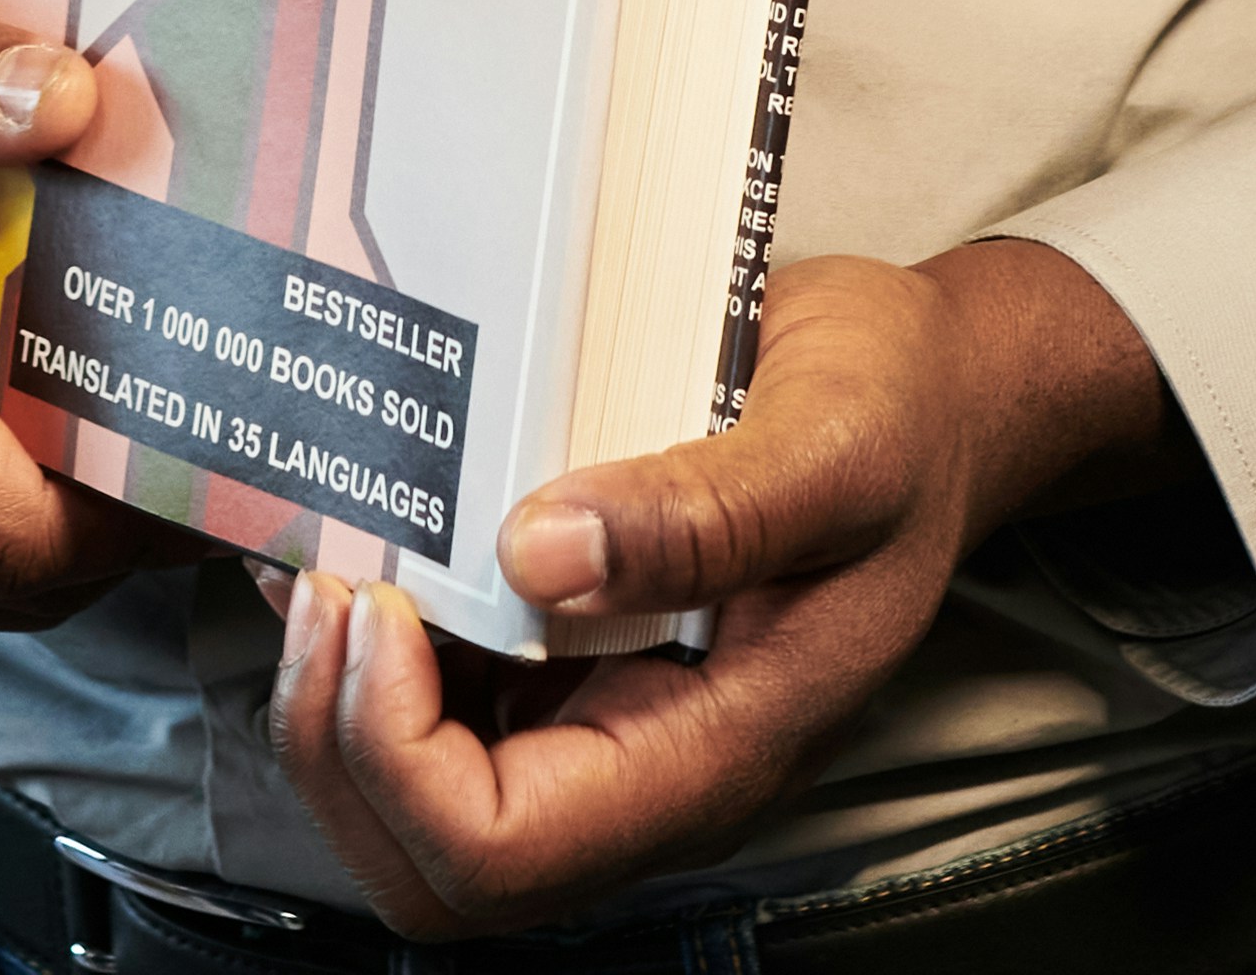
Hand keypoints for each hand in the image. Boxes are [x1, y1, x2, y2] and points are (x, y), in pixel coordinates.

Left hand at [270, 242, 1186, 936]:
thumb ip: (707, 513)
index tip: (384, 604)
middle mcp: (641, 760)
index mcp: (711, 752)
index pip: (502, 847)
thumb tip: (543, 552)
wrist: (933, 394)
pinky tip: (351, 538)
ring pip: (410, 798)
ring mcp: (597, 715)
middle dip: (336, 743)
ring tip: (321, 557)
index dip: (398, 752)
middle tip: (327, 586)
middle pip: (435, 861)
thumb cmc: (902, 423)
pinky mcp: (564, 656)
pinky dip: (359, 640)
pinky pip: (432, 700)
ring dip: (332, 695)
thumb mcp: (837, 444)